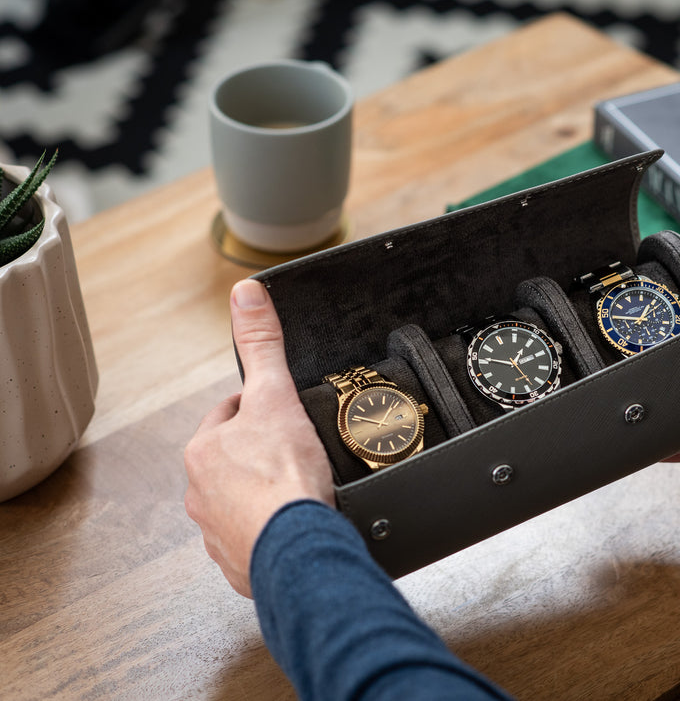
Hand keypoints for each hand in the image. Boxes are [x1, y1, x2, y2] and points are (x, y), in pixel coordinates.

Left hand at [184, 279, 334, 597]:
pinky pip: (255, 539)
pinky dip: (274, 531)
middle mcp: (201, 492)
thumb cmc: (284, 478)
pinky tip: (296, 524)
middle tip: (298, 454)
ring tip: (299, 491)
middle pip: (234, 461)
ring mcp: (219, 531)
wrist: (298, 547)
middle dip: (261, 456)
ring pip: (242, 501)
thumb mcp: (276, 394)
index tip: (283, 417)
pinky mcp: (241, 563)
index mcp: (204, 451)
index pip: (230, 417)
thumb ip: (261, 343)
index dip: (260, 412)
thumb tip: (245, 294)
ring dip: (266, 496)